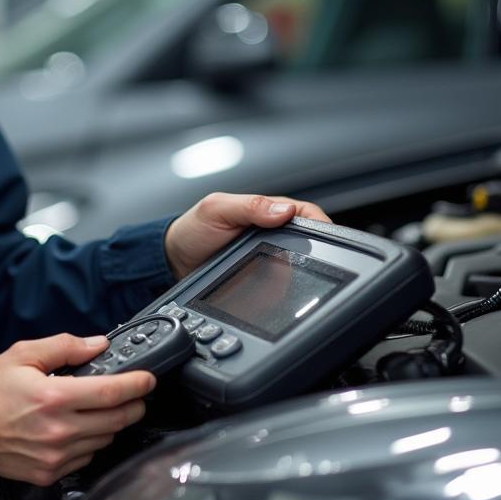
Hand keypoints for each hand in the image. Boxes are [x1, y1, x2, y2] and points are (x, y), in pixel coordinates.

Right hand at [0, 333, 154, 485]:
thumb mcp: (22, 354)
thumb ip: (64, 346)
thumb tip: (97, 345)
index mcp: (54, 397)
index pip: (111, 393)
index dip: (137, 384)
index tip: (148, 379)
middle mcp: (59, 431)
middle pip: (116, 420)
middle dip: (133, 405)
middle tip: (136, 395)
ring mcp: (55, 456)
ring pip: (104, 441)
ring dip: (112, 424)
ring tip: (104, 410)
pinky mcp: (49, 474)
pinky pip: (86, 459)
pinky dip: (91, 443)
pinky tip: (81, 430)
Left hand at [164, 192, 330, 279]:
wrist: (175, 262)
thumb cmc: (194, 230)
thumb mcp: (217, 209)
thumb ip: (249, 206)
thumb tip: (284, 210)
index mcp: (268, 211)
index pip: (306, 214)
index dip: (321, 224)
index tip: (325, 238)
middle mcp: (274, 235)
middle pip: (309, 243)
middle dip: (313, 253)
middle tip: (306, 264)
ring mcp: (270, 260)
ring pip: (299, 268)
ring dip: (298, 275)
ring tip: (285, 279)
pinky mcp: (264, 282)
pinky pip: (283, 289)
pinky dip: (282, 292)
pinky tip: (274, 293)